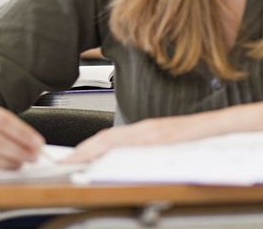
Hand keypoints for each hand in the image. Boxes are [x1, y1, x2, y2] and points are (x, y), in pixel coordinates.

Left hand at [64, 115, 198, 162]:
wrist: (217, 124)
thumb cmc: (192, 133)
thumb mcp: (162, 140)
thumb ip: (143, 147)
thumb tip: (123, 157)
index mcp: (141, 130)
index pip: (106, 137)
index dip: (86, 146)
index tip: (71, 157)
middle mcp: (143, 129)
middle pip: (106, 138)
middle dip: (84, 150)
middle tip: (67, 160)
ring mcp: (153, 132)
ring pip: (118, 139)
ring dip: (96, 150)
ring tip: (79, 159)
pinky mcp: (165, 137)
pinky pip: (139, 143)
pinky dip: (123, 149)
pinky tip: (112, 154)